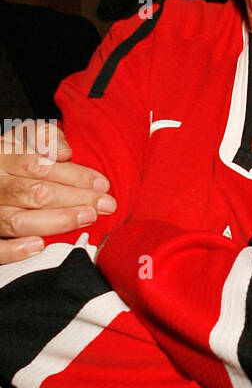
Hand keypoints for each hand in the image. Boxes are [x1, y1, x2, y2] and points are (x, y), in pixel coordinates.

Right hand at [0, 124, 114, 261]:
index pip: (38, 166)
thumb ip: (46, 138)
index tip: (102, 184)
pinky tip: (39, 246)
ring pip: (18, 220)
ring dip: (56, 221)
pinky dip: (15, 250)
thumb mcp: (27, 137)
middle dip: (74, 199)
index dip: (73, 176)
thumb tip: (64, 152)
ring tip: (88, 219)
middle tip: (104, 204)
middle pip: (34, 194)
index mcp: (2, 157)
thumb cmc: (17, 157)